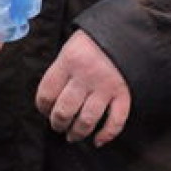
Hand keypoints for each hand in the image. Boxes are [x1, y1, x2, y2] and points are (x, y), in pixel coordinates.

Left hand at [34, 29, 130, 145]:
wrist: (128, 29)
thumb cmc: (94, 40)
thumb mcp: (70, 47)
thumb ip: (61, 71)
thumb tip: (50, 100)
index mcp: (68, 62)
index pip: (46, 94)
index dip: (42, 107)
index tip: (45, 110)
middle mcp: (86, 76)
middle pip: (64, 111)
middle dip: (57, 124)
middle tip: (58, 125)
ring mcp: (105, 86)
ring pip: (87, 120)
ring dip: (77, 133)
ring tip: (72, 136)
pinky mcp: (123, 93)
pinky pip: (116, 121)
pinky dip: (107, 135)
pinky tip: (98, 141)